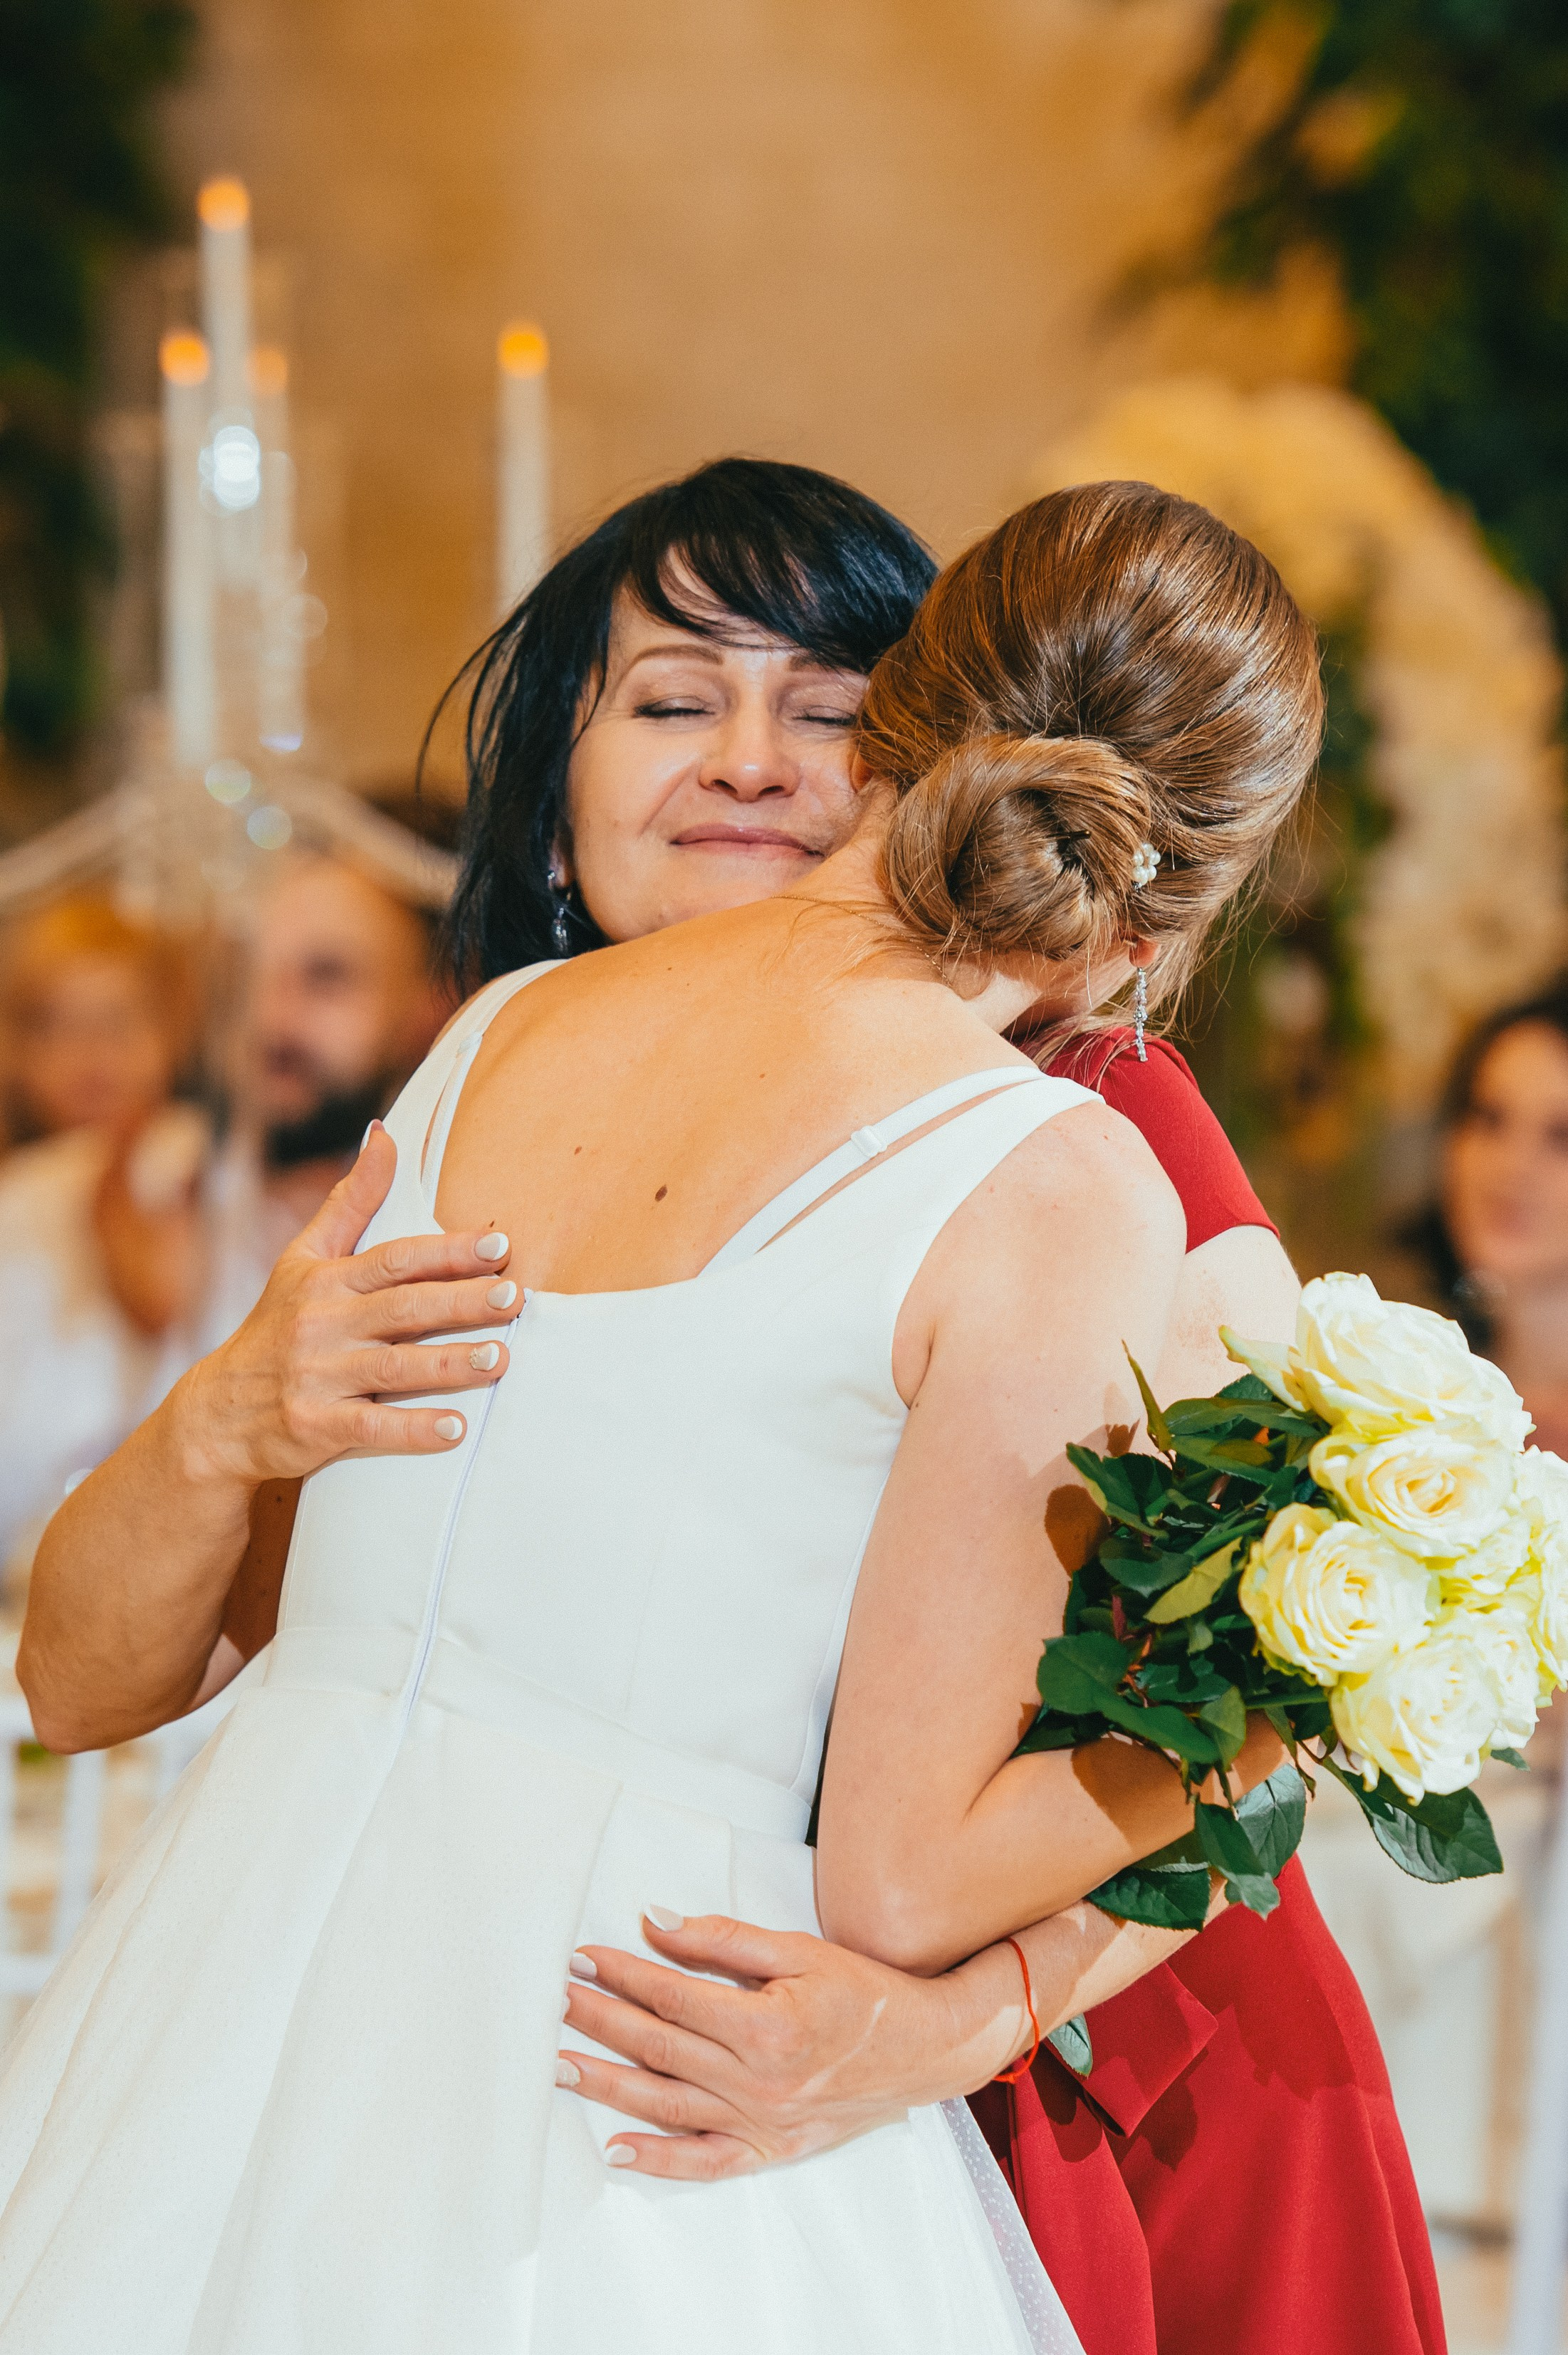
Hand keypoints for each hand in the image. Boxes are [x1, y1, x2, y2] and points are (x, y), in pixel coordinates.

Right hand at [172, 1123, 517, 1490]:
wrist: (217, 1413)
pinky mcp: (313, 1427)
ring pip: (393, 1368)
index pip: (395, 1259)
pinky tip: (455, 1429)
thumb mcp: (303, 1259)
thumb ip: (350, 1202)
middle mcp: (321, 1324)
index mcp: (326, 1281)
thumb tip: (385, 1133)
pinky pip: (371, 1427)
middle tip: (514, 1296)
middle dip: (461, 1302)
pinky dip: (413, 1430)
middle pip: (402, 1308)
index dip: (448, 1251)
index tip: (499, 1245)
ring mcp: (316, 1377)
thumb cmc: (276, 1326)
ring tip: (500, 1358)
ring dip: (450, 1364)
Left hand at [558, 1912, 1026, 2181]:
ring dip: (607, 2085)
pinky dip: (657, 2160)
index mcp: (765, 2025)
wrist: (926, 2049)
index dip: (624, 1975)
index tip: (585, 1958)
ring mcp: (761, 2121)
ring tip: (559, 2065)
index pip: (673, 1997)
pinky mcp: (770, 2149)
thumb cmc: (865, 1994)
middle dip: (600, 2021)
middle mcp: (757, 2081)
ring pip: (666, 2104)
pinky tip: (616, 2150)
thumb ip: (724, 1939)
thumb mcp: (799, 1950)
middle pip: (658, 2048)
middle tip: (555, 2000)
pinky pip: (703, 2162)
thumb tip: (655, 1922)